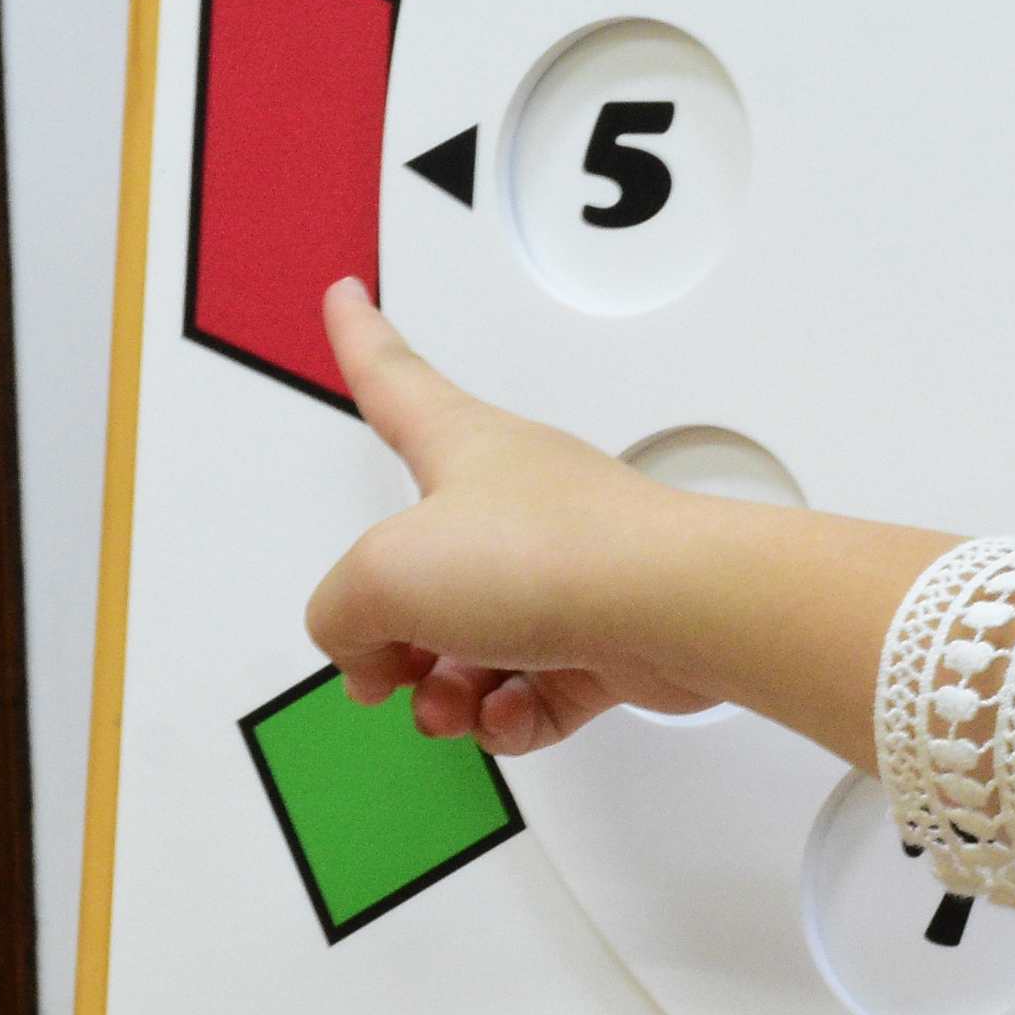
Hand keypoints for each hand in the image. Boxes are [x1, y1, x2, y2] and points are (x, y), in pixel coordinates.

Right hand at [303, 282, 723, 755]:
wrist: (674, 609)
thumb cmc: (546, 555)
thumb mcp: (381, 575)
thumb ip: (340, 612)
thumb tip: (369, 656)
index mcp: (459, 447)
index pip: (391, 380)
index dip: (358, 339)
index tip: (346, 295)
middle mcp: (510, 500)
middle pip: (419, 563)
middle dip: (388, 630)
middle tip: (380, 668)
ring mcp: (562, 571)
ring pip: (471, 640)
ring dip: (442, 690)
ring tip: (448, 706)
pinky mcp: (606, 637)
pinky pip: (533, 689)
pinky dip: (509, 716)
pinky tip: (502, 719)